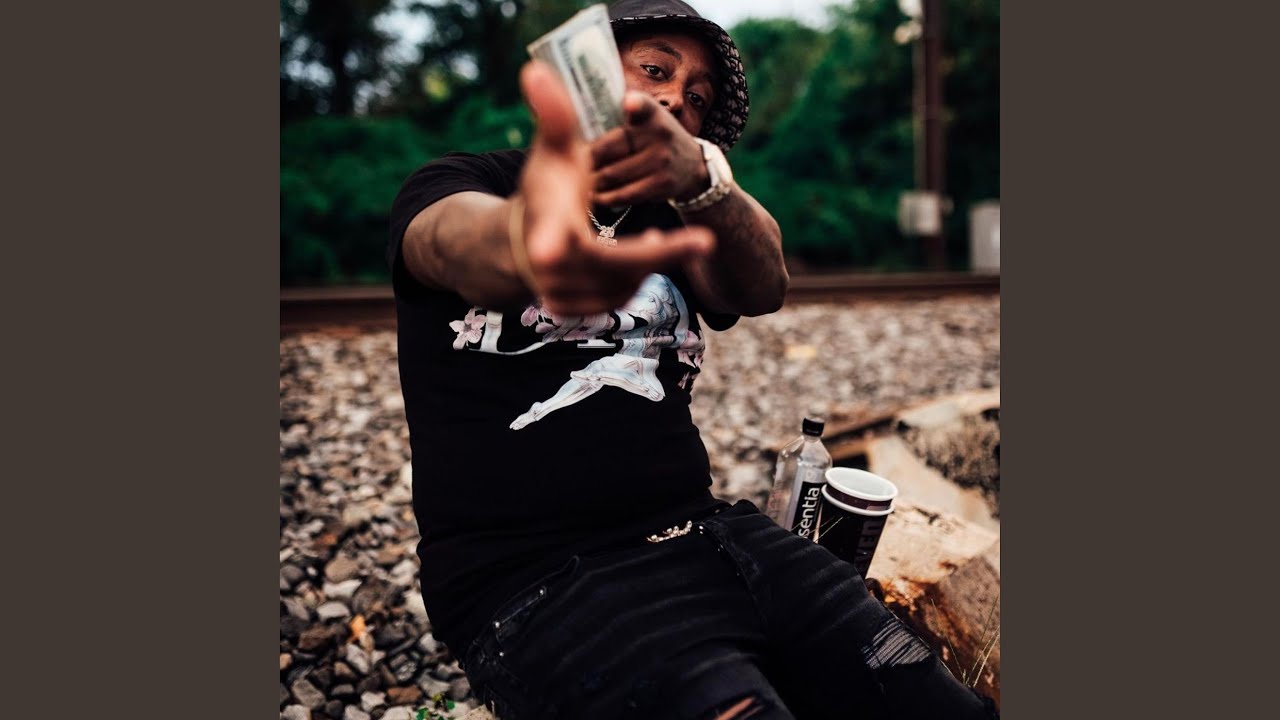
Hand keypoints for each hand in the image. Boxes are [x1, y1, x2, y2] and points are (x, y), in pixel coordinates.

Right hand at [516, 61, 713, 315]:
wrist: (519, 244)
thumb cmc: (544, 192)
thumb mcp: (552, 153)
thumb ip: (554, 114)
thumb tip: (536, 67)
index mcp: (546, 227)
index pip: (550, 237)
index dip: (549, 243)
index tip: (548, 253)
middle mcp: (551, 269)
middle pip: (617, 267)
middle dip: (663, 254)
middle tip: (703, 239)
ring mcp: (562, 295)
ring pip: (626, 283)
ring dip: (648, 261)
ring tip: (656, 240)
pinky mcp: (575, 310)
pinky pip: (620, 296)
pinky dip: (634, 278)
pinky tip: (639, 258)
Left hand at [589, 91, 710, 205]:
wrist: (693, 166)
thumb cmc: (657, 139)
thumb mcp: (648, 118)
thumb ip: (622, 113)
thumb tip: (577, 119)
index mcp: (651, 113)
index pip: (643, 104)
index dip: (635, 104)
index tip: (629, 103)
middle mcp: (659, 133)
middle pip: (608, 149)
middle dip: (585, 159)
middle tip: (568, 165)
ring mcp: (661, 160)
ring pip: (612, 174)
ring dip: (591, 181)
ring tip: (578, 183)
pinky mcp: (661, 184)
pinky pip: (624, 194)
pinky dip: (605, 197)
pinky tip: (594, 197)